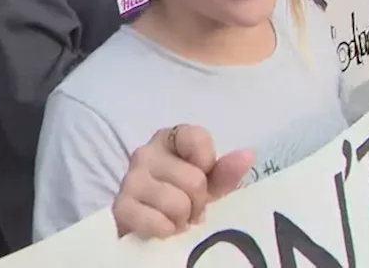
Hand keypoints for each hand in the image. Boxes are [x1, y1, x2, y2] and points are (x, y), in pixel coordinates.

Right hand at [112, 125, 253, 239]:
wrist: (146, 224)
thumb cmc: (181, 195)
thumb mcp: (208, 183)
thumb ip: (226, 170)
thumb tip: (248, 155)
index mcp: (169, 138)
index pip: (198, 138)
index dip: (208, 164)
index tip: (204, 177)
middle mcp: (146, 153)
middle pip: (194, 179)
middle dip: (198, 201)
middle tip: (191, 208)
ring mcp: (130, 179)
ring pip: (177, 203)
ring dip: (183, 219)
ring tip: (177, 219)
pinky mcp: (121, 207)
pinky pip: (157, 222)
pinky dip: (167, 231)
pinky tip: (164, 228)